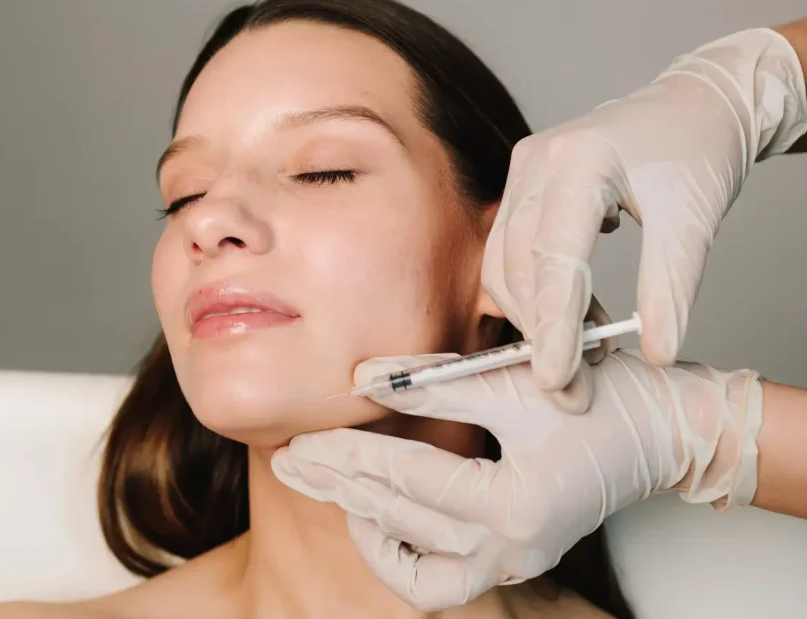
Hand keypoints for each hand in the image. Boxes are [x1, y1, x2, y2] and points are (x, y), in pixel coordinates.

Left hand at [272, 351, 762, 610]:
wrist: (669, 431)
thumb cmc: (607, 401)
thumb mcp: (513, 381)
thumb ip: (433, 381)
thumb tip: (362, 379)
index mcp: (512, 505)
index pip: (405, 478)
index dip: (348, 454)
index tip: (304, 440)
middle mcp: (510, 549)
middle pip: (398, 518)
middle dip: (337, 485)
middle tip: (292, 462)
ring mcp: (513, 562)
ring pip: (413, 563)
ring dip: (363, 521)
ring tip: (324, 488)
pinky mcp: (513, 559)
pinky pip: (441, 582)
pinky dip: (402, 557)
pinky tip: (377, 520)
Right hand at [482, 27, 805, 403]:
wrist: (695, 104)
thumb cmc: (698, 151)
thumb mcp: (694, 222)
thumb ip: (670, 289)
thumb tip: (656, 352)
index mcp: (581, 161)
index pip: (554, 258)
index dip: (552, 326)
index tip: (558, 380)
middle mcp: (537, 161)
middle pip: (516, 265)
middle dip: (539, 331)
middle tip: (573, 386)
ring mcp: (523, 169)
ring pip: (504, 262)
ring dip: (535, 314)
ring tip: (584, 350)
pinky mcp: (523, 182)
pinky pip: (510, 249)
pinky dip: (537, 290)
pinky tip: (575, 314)